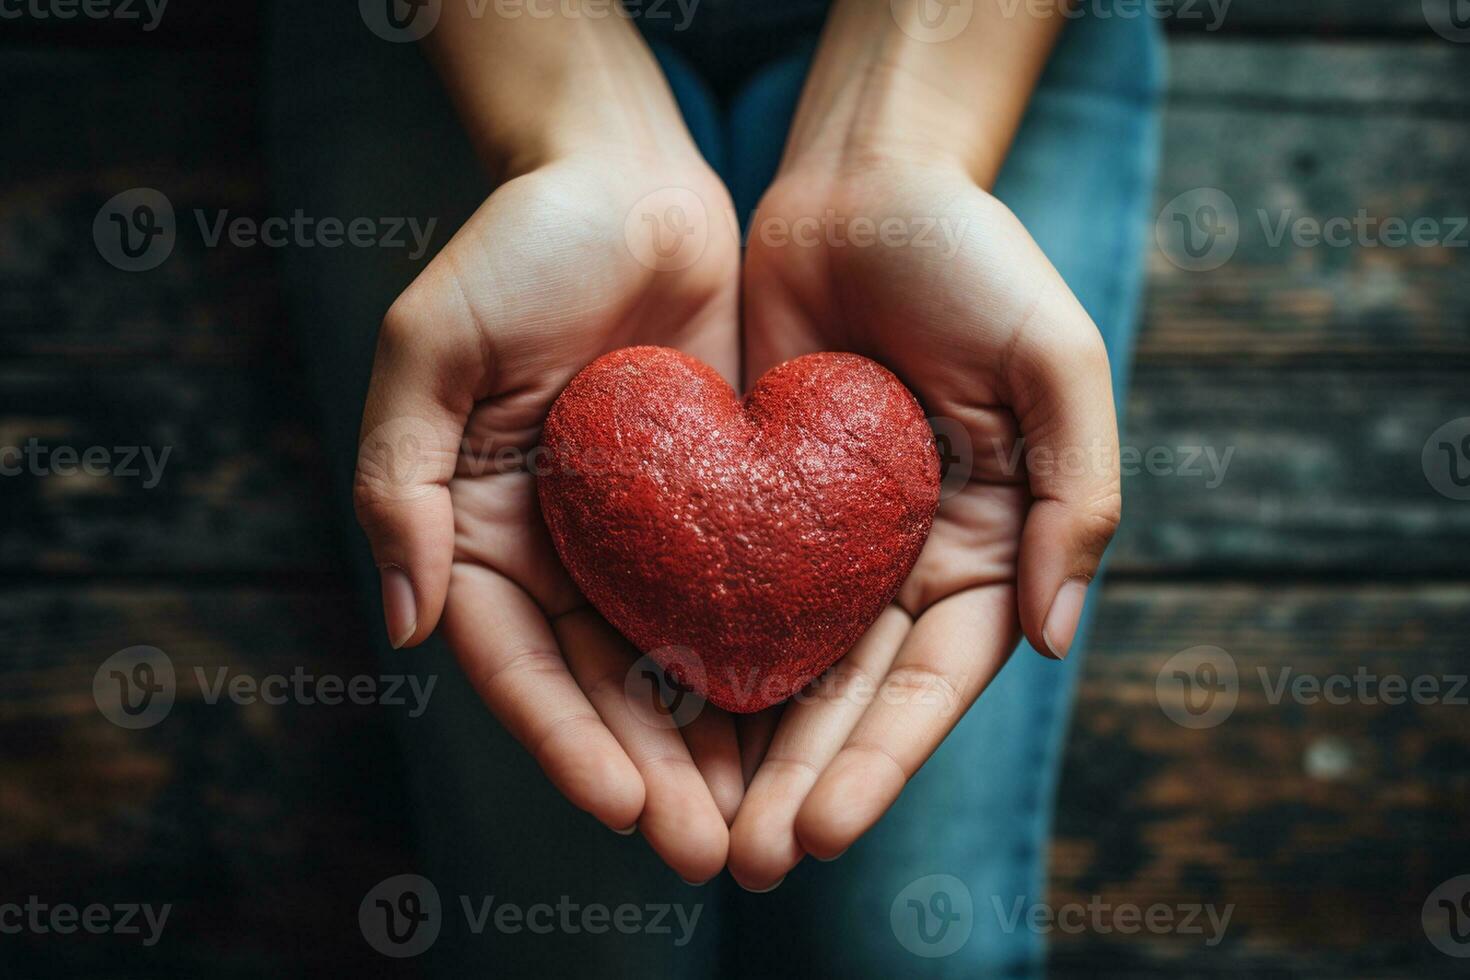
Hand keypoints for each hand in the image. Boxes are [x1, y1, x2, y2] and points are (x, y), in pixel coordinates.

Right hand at [352, 144, 744, 883]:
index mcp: (475, 526)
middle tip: (711, 850)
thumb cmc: (517, 245)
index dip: (563, 739)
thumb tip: (397, 626)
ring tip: (758, 823)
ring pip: (671, 665)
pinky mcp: (712, 505)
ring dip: (709, 746)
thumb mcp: (428, 346)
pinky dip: (761, 664)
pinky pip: (737, 599)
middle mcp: (556, 547)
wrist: (630, 177)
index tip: (625, 806)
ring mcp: (636, 533)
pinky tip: (803, 725)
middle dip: (652, 772)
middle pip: (600, 687)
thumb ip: (398, 480)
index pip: (515, 662)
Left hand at [727, 153, 1121, 888]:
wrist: (863, 181)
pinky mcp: (752, 502)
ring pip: (780, 668)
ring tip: (692, 827)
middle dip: (800, 781)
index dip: (882, 759)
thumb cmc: (974, 258)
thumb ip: (1077, 498)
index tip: (822, 826)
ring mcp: (825, 539)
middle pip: (849, 698)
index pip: (933, 681)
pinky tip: (648, 721)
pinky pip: (720, 593)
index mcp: (989, 545)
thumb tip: (1055, 641)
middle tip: (741, 860)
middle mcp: (905, 560)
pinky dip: (692, 658)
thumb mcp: (1058, 362)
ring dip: (740, 750)